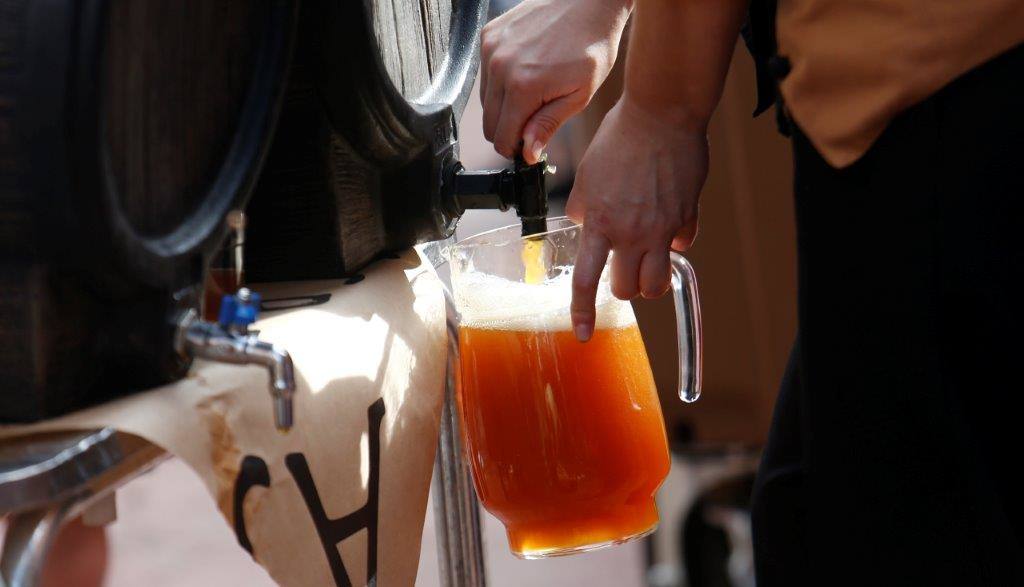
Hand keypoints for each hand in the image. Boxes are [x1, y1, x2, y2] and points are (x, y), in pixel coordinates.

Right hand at [480, 0, 630, 162]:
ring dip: (505, 106)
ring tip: (534, 95)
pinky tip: (526, 71)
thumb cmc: (592, 46)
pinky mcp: (489, 35)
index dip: (515, 149)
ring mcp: (491, 49)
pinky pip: (486, 74)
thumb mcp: (579, 94)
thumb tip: (527, 152)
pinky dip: (501, 81)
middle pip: (489, 122)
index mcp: (523, 87)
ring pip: (485, 100)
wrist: (589, 1)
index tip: (528, 148)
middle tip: (533, 124)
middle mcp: (499, 67)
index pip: (502, 137)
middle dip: (509, 130)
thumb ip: (548, 125)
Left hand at [566, 97, 707, 340]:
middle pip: (628, 291)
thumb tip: (584, 225)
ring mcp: (663, 228)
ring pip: (658, 283)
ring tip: (645, 260)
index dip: (583, 313)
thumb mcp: (588, 175)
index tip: (583, 334)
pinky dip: (675, 243)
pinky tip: (667, 224)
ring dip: (651, 279)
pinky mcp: (688, 217)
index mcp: (600, 223)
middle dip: (623, 287)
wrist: (662, 114)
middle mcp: (632, 233)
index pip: (586, 280)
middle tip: (621, 269)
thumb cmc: (620, 138)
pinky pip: (682, 246)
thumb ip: (585, 208)